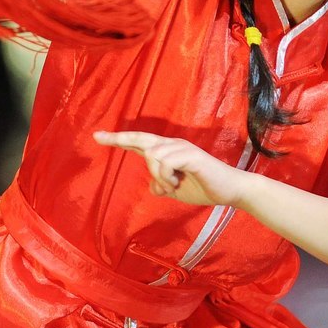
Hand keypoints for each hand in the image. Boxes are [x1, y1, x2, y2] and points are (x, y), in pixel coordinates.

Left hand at [93, 131, 246, 206]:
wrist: (230, 190)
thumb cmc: (205, 187)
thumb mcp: (177, 191)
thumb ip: (163, 187)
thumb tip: (153, 187)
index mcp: (168, 151)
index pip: (140, 142)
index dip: (119, 139)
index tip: (98, 136)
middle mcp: (173, 144)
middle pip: (141, 139)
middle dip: (119, 138)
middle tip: (97, 136)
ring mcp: (182, 148)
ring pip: (153, 156)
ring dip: (159, 176)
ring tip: (173, 185)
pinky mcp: (191, 155)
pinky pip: (166, 162)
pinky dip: (167, 176)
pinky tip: (178, 183)